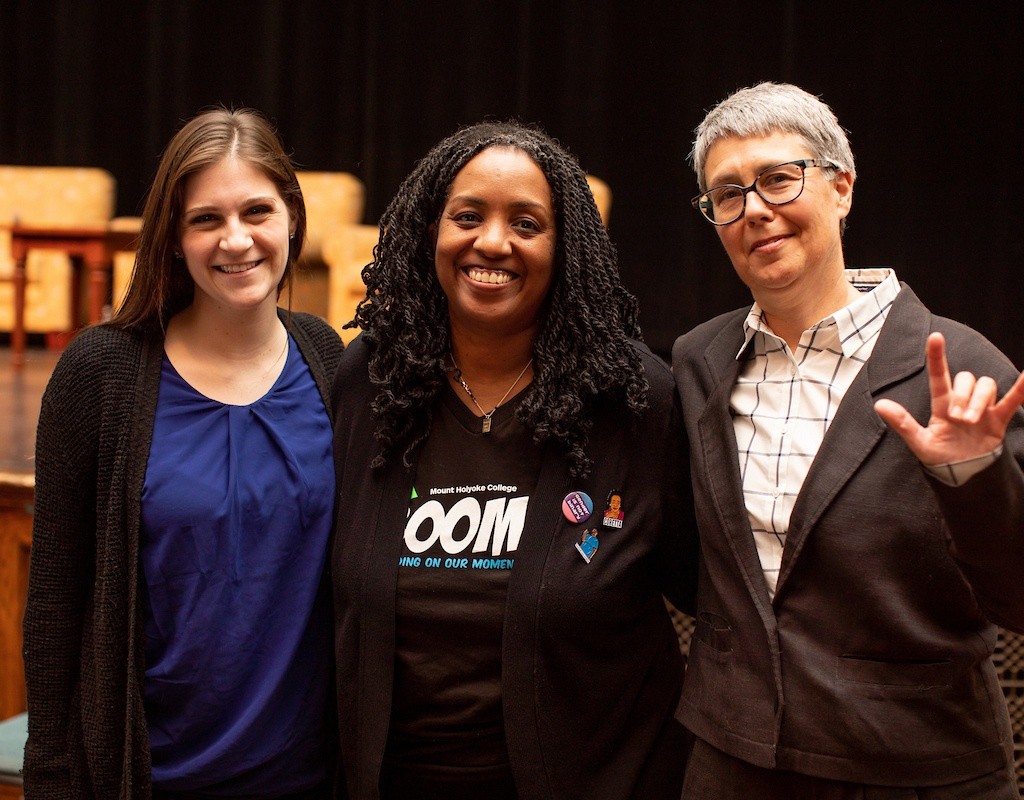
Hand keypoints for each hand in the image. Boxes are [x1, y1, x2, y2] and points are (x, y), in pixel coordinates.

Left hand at [874, 332, 1023, 464]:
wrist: (963, 474)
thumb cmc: (939, 457)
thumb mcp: (919, 442)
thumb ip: (902, 423)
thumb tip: (879, 404)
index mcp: (941, 405)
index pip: (938, 375)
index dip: (936, 356)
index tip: (935, 336)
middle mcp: (961, 401)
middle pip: (966, 379)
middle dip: (962, 395)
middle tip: (957, 418)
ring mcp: (981, 408)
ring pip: (986, 385)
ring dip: (979, 399)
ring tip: (971, 420)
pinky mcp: (998, 418)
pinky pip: (1013, 399)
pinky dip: (1021, 387)